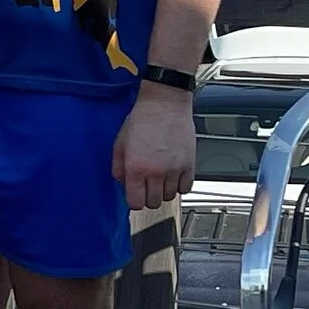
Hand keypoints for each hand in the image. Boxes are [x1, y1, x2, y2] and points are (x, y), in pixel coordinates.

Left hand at [114, 87, 195, 211]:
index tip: (135, 195)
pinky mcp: (190, 165)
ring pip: (170, 197)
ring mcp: (175, 169)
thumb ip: (118, 168)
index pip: (136, 203)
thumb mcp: (119, 143)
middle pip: (154, 203)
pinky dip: (179, 185)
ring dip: (164, 191)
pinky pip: (186, 188)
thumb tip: (122, 184)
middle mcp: (156, 172)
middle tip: (146, 185)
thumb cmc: (142, 119)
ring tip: (160, 177)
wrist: (164, 104)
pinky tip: (173, 175)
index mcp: (136, 168)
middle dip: (148, 197)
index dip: (134, 201)